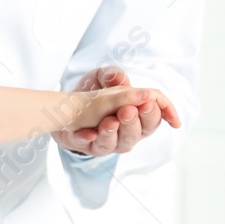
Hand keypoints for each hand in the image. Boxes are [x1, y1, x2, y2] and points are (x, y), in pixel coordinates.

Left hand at [57, 67, 179, 157]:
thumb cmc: (93, 96)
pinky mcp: (89, 146)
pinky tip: (88, 133)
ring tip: (109, 120)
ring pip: (116, 143)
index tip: (149, 104)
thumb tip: (132, 85)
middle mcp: (127, 132)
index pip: (155, 118)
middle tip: (127, 110)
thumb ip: (115, 77)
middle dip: (134, 121)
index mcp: (138, 117)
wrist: (65, 110)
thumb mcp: (102, 78)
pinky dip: (87, 138)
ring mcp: (109, 141)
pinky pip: (88, 144)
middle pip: (140, 132)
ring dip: (113, 131)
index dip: (159, 112)